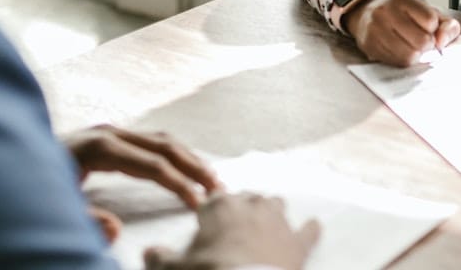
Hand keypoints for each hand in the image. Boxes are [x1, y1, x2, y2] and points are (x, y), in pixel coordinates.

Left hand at [63, 124, 219, 239]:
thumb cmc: (26, 186)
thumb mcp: (53, 206)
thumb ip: (85, 219)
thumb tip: (115, 230)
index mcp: (100, 147)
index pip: (153, 164)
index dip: (179, 184)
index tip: (199, 203)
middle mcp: (109, 131)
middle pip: (165, 145)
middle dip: (194, 167)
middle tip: (220, 188)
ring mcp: (109, 130)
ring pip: (161, 138)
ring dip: (188, 158)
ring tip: (210, 179)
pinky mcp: (107, 135)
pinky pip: (150, 140)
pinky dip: (173, 153)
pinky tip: (183, 168)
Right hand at [142, 192, 320, 269]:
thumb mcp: (173, 269)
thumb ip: (159, 258)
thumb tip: (148, 253)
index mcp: (220, 207)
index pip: (213, 200)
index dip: (209, 211)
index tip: (207, 219)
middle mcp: (252, 206)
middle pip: (247, 198)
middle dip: (241, 209)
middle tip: (234, 225)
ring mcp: (278, 222)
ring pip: (276, 204)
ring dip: (270, 212)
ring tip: (264, 224)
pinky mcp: (298, 242)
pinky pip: (309, 230)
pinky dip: (309, 229)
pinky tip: (313, 227)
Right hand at [346, 0, 460, 65]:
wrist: (367, 15)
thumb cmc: (402, 15)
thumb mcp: (427, 12)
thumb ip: (447, 25)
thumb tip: (442, 41)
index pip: (430, 20)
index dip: (435, 29)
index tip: (430, 28)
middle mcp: (387, 11)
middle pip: (422, 40)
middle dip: (427, 44)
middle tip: (422, 40)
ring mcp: (376, 29)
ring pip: (409, 55)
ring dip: (416, 54)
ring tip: (411, 45)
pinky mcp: (370, 45)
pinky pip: (397, 62)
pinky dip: (403, 59)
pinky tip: (400, 50)